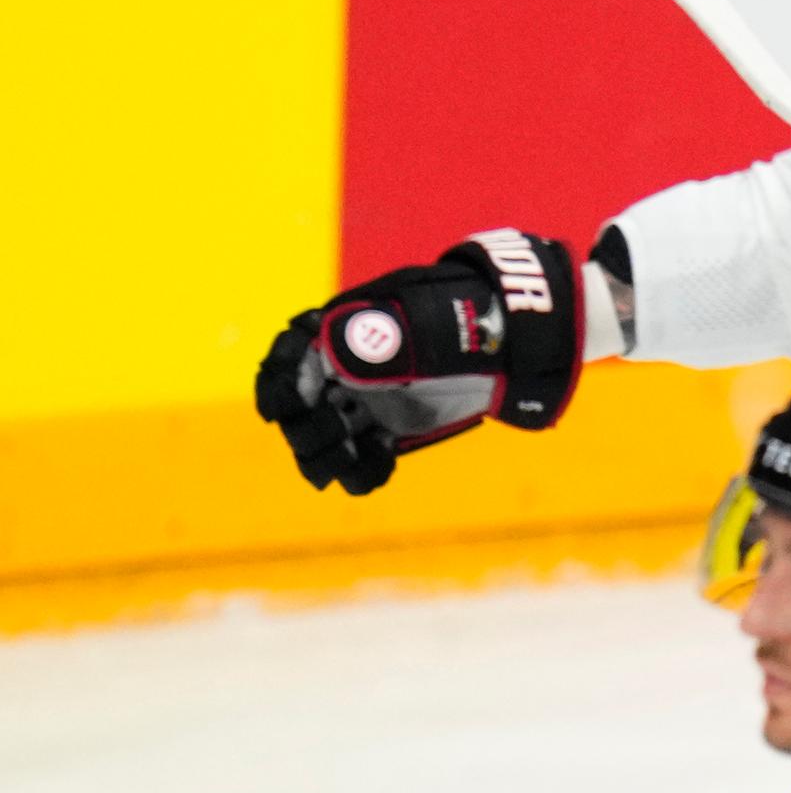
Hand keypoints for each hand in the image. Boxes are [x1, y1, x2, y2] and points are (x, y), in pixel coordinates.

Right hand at [256, 231, 585, 494]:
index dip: (277, 386)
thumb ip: (370, 338)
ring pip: (321, 443)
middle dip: (306, 429)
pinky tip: (382, 463)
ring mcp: (366, 404)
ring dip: (326, 458)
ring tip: (350, 459)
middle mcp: (343, 373)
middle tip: (338, 435)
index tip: (291, 404)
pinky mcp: (391, 432)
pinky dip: (364, 471)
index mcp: (336, 336)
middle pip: (295, 411)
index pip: (283, 361)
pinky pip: (361, 463)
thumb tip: (323, 354)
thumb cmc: (460, 321)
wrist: (510, 342)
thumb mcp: (414, 324)